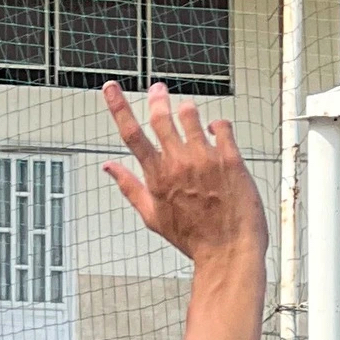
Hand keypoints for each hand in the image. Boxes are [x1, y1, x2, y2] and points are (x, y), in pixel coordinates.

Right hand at [102, 82, 266, 266]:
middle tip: (158, 90)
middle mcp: (179, 163)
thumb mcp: (153, 216)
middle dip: (157, 98)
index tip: (110, 88)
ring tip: (190, 116)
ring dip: (187, 111)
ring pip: (191, 115)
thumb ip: (129, 187)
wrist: (229, 251)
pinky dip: (217, 124)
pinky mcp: (230, 158)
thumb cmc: (193, 238)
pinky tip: (216, 132)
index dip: (118, 107)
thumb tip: (109, 167)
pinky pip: (221, 125)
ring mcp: (206, 158)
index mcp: (157, 176)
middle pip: (161, 116)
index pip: (131, 134)